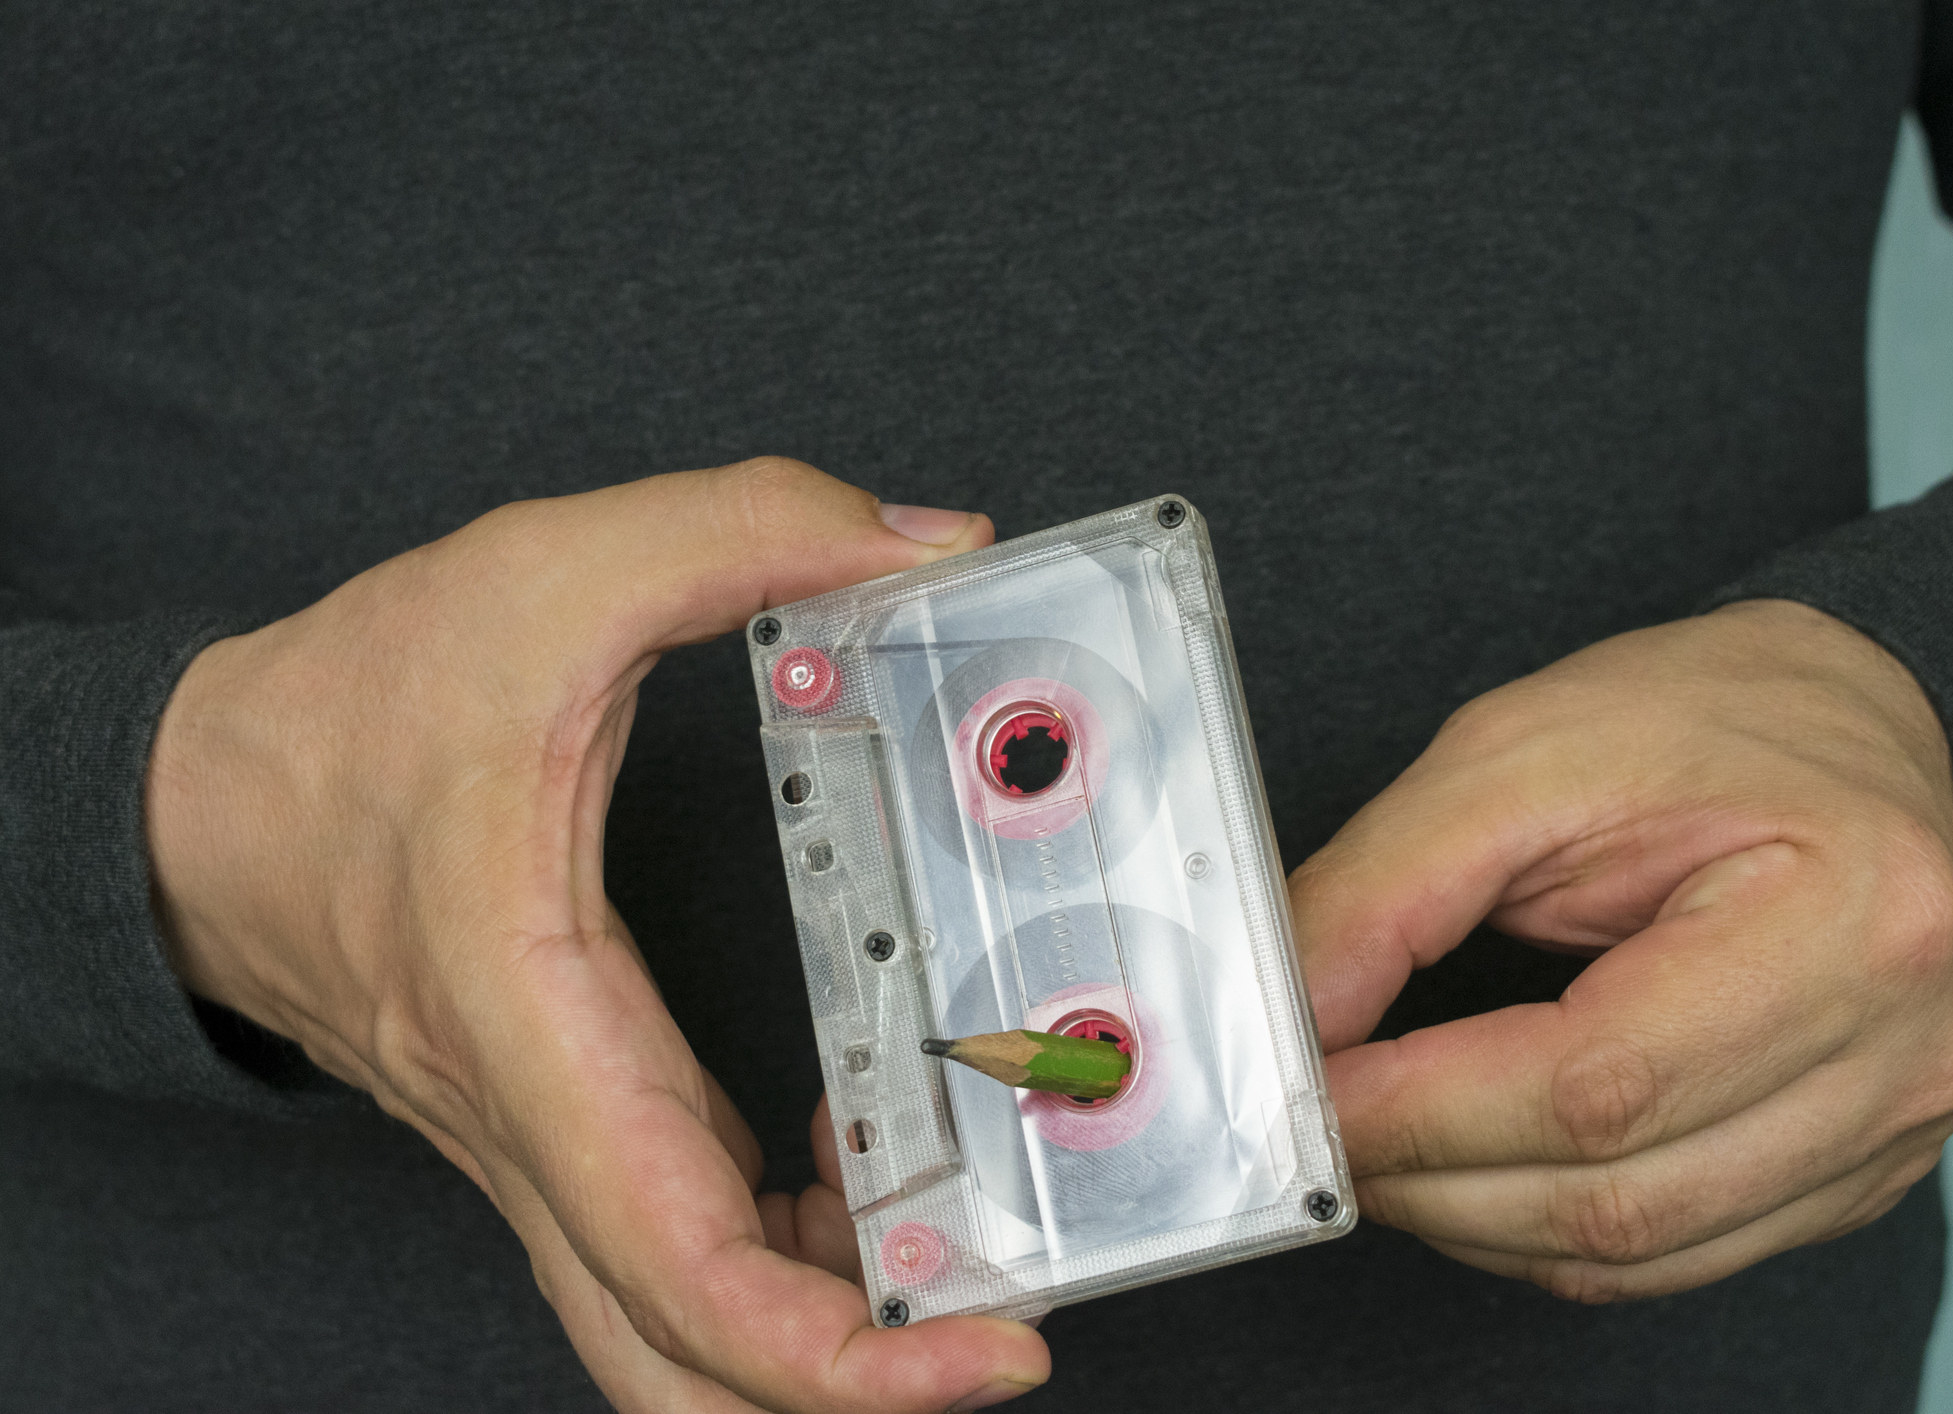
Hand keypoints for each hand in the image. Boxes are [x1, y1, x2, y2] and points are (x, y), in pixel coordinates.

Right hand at [146, 459, 1048, 1411]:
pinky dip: (783, 1246)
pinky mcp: (568, 1122)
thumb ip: (744, 529)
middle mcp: (547, 1129)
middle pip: (685, 1363)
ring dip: (824, 1324)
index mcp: (540, 1032)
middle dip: (849, 1390)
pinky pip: (676, 1240)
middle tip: (996, 1340)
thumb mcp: (551, 572)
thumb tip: (920, 543)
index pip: (684, 1273)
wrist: (203, 794)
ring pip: (678, 1324)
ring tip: (960, 1239)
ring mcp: (552, 1144)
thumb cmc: (347, 713)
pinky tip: (862, 1156)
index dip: (842, 1358)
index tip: (979, 1352)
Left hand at [1289, 599, 1952, 1301]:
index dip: (1422, 1113)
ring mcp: (1897, 1125)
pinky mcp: (1863, 1171)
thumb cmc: (1703, 719)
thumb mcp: (1519, 753)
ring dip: (1478, 1219)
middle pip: (1618, 1193)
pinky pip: (1679, 1255)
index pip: (1597, 1084)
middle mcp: (1906, 1047)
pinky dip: (1553, 1232)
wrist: (1854, 722)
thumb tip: (1291, 1021)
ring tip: (1388, 1143)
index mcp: (1852, 918)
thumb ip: (1386, 892)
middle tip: (1323, 1127)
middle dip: (1430, 1176)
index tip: (1305, 1099)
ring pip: (1640, 1251)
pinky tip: (1481, 1174)